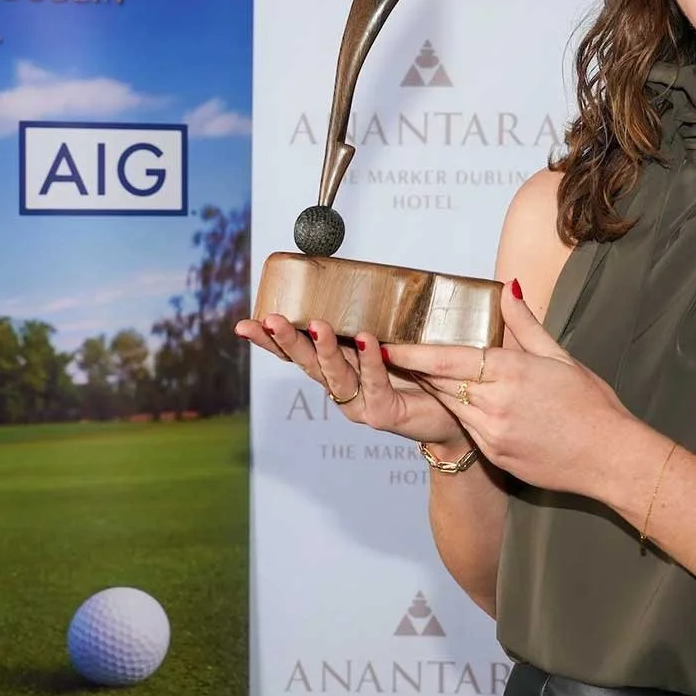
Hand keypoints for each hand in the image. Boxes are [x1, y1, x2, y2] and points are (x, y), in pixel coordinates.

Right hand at [234, 315, 467, 447]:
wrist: (451, 416)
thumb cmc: (418, 375)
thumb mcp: (387, 342)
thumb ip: (369, 322)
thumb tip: (359, 279)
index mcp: (337, 366)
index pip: (295, 352)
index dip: (269, 340)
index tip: (244, 325)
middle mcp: (341, 387)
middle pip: (306, 362)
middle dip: (286, 340)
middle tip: (269, 320)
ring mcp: (359, 403)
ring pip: (335, 374)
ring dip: (324, 348)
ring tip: (317, 325)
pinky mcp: (383, 413)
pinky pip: (374, 383)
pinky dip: (370, 361)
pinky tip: (367, 340)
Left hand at [383, 281, 641, 501]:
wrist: (610, 458)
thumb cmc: (592, 405)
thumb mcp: (560, 357)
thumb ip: (526, 324)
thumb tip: (509, 288)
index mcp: (512, 372)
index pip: (449, 359)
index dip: (414, 354)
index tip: (388, 345)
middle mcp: (495, 404)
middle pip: (442, 382)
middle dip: (416, 369)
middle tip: (391, 354)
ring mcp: (493, 433)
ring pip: (451, 405)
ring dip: (433, 390)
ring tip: (414, 374)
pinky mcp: (495, 454)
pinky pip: (467, 428)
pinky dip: (458, 412)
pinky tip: (453, 402)